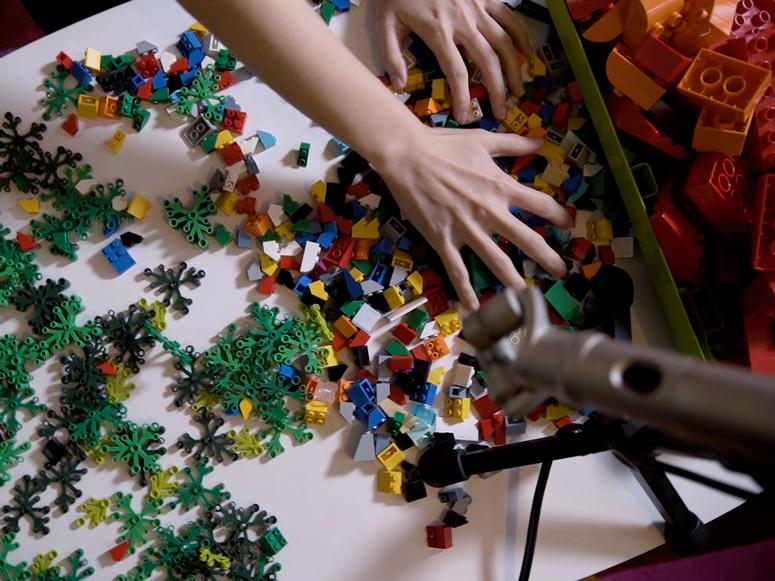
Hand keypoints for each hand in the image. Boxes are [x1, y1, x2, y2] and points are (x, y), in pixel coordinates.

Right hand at [372, 125, 570, 310]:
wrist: (407, 156)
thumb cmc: (444, 145)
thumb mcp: (483, 139)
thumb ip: (513, 143)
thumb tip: (540, 142)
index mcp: (501, 187)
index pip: (540, 204)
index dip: (558, 215)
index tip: (567, 224)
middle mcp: (490, 212)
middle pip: (528, 240)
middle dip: (548, 258)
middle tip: (562, 272)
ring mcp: (467, 229)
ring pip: (497, 261)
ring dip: (514, 281)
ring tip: (528, 296)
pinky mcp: (443, 240)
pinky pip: (457, 270)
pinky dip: (465, 291)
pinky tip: (473, 308)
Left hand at [377, 0, 531, 122]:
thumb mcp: (385, 24)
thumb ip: (392, 56)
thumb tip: (400, 85)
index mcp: (438, 32)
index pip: (456, 72)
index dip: (463, 98)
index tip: (465, 116)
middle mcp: (463, 22)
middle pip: (488, 62)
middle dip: (497, 90)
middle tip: (502, 113)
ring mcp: (477, 7)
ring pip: (504, 42)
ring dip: (515, 68)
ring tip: (518, 90)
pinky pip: (508, 17)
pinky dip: (520, 35)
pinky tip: (526, 52)